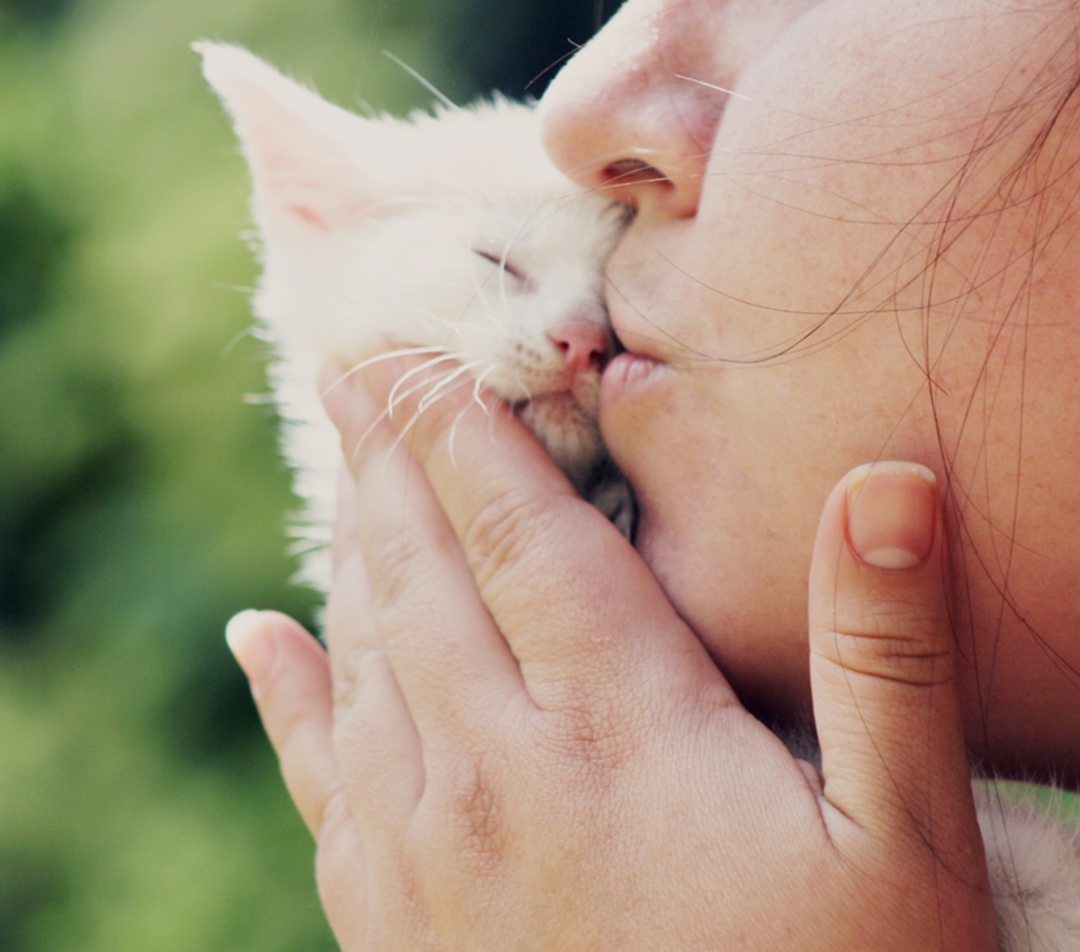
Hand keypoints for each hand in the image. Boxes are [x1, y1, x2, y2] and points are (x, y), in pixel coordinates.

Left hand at [225, 357, 997, 949]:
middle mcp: (496, 768)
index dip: (459, 431)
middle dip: (387, 458)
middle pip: (420, 572)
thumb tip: (885, 485)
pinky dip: (288, 691)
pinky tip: (260, 640)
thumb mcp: (905, 839)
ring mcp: (428, 848)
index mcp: (617, 726)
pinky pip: (318, 775)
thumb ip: (884, 655)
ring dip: (348, 546)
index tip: (411, 355)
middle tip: (353, 374)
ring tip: (340, 469)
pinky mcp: (392, 921)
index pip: (516, 533)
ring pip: (364, 651)